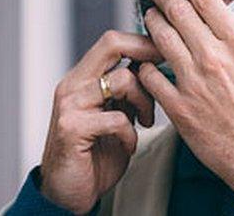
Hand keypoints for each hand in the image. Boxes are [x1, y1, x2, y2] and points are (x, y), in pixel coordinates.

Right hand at [39, 30, 162, 213]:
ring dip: (143, 101)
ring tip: (145, 120)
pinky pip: (116, 118)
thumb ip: (127, 92)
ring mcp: (70, 105)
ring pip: (121, 80)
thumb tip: (155, 69)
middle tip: (163, 68)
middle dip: (145, 53)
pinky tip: (128, 144)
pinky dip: (130, 133)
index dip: (142, 41)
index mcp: (82, 79)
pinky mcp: (72, 129)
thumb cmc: (94, 155)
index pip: (112, 41)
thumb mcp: (115, 115)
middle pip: (111, 44)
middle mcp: (73, 85)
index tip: (165, 53)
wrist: (68, 193)